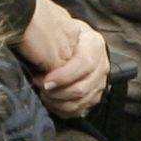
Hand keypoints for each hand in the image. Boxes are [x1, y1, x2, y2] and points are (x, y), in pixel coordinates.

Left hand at [22, 0, 110, 116]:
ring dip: (57, 102)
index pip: (83, 65)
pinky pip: (79, 110)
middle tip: (39, 86)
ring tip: (43, 93)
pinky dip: (62, 109)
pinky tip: (50, 101)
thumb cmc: (63, 36)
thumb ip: (56, 41)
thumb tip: (45, 59)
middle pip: (82, 88)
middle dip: (56, 92)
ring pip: (80, 102)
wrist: (73, 42)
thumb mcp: (61, 29)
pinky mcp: (94, 96)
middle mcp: (102, 65)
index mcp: (95, 45)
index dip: (63, 77)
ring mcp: (100, 83)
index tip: (44, 81)